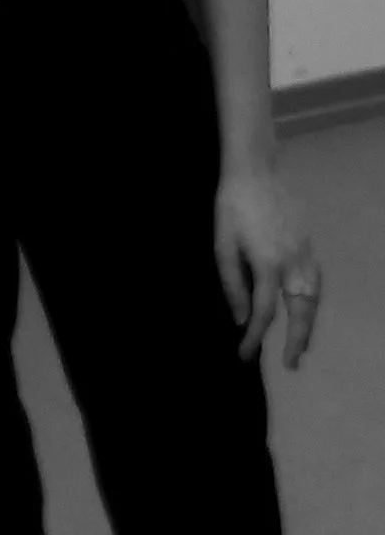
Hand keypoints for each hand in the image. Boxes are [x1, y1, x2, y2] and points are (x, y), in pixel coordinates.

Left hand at [215, 168, 319, 369]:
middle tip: (290, 365)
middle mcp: (293, 264)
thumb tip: (241, 318)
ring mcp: (305, 254)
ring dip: (308, 325)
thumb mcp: (222, 245)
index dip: (255, 338)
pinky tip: (304, 310)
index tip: (245, 355)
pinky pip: (316, 282)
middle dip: (296, 341)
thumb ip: (232, 284)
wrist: (255, 172)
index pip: (263, 313)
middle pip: (300, 313)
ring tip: (301, 346)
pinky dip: (312, 303)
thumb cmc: (231, 208)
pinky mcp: (309, 245)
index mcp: (267, 265)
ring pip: (313, 299)